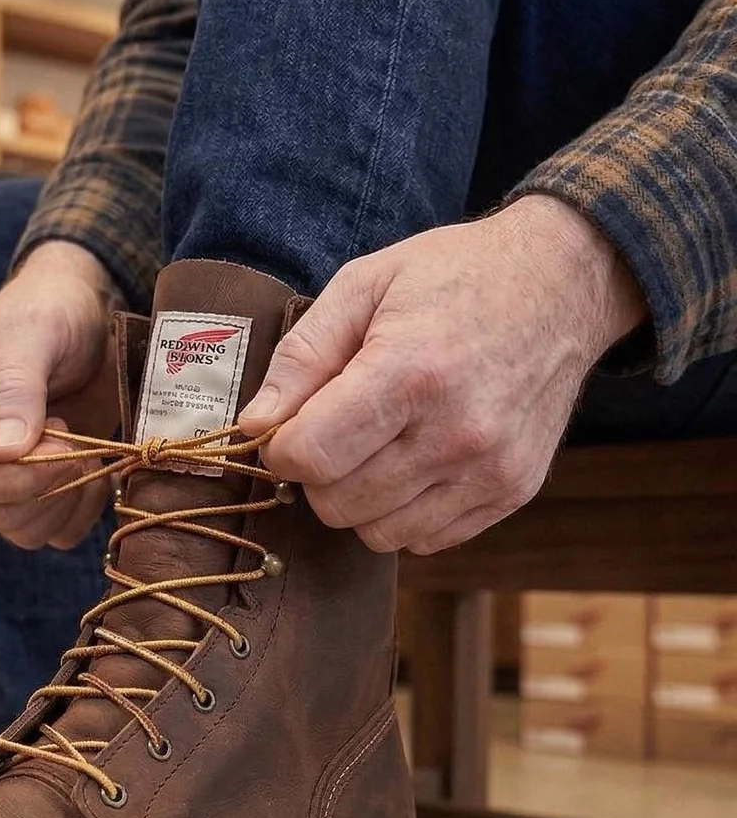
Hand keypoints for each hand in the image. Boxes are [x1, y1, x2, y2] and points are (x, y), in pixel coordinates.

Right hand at [0, 240, 120, 549]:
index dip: (12, 477)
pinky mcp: (38, 488)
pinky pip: (55, 531)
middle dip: (45, 485)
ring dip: (65, 500)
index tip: (64, 444)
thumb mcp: (31, 330)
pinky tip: (95, 469)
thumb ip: (14, 386)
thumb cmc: (50, 307)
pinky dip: (82, 511)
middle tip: (77, 437)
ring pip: (22, 529)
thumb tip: (3, 452)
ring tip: (85, 448)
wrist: (87, 311)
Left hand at [238, 195, 646, 553]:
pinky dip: (403, 513)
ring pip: (377, 532)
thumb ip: (301, 356)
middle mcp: (457, 431)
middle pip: (337, 503)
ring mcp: (491, 468)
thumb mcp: (364, 286)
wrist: (564, 283)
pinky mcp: (512, 491)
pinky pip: (425, 539)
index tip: (287, 428)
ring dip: (357, 499)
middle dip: (316, 474)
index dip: (280, 448)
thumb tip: (254, 425)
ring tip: (374, 446)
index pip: (312, 456)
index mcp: (412, 372)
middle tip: (332, 432)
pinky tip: (411, 463)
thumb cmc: (453, 277)